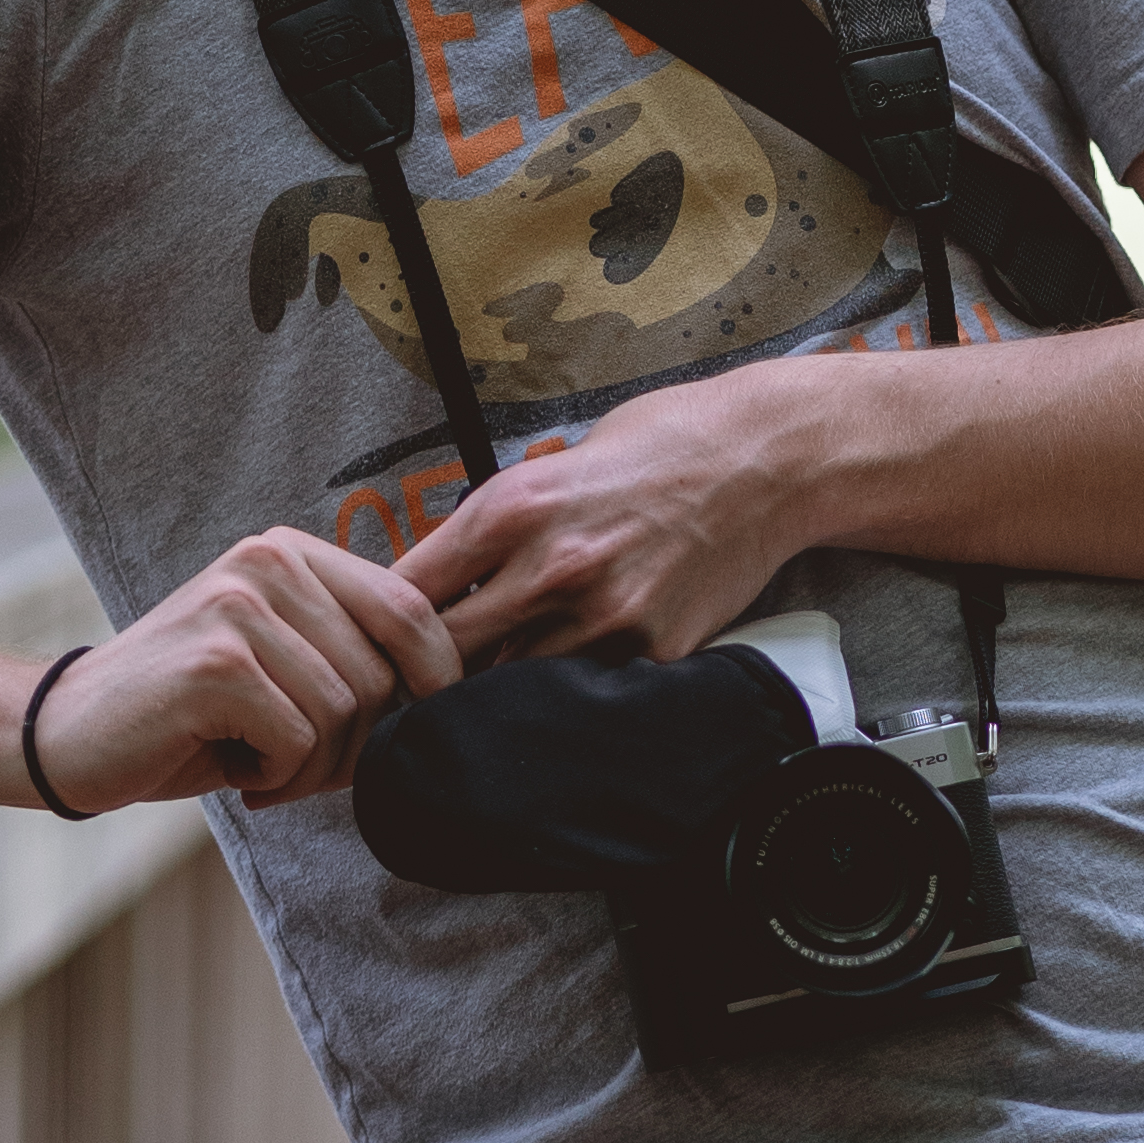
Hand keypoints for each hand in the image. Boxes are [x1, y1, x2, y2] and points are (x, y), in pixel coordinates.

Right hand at [21, 528, 461, 812]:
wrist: (68, 734)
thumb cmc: (190, 716)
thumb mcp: (281, 666)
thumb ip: (352, 656)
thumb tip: (458, 692)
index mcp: (292, 552)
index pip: (411, 609)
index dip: (437, 679)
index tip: (421, 728)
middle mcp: (268, 561)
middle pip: (382, 672)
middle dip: (356, 742)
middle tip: (297, 763)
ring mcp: (239, 606)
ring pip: (345, 710)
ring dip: (312, 765)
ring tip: (257, 760)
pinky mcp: (216, 661)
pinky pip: (298, 739)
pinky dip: (276, 774)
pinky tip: (231, 765)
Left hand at [395, 371, 834, 669]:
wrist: (764, 459)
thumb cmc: (657, 447)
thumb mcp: (552, 464)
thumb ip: (496, 525)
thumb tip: (439, 582)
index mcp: (512, 508)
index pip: (409, 593)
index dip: (383, 626)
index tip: (380, 642)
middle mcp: (551, 567)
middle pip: (445, 654)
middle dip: (424, 672)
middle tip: (415, 686)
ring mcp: (604, 617)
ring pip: (508, 687)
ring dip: (490, 692)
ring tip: (483, 693)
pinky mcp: (652, 651)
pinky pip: (582, 692)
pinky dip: (561, 695)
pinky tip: (556, 689)